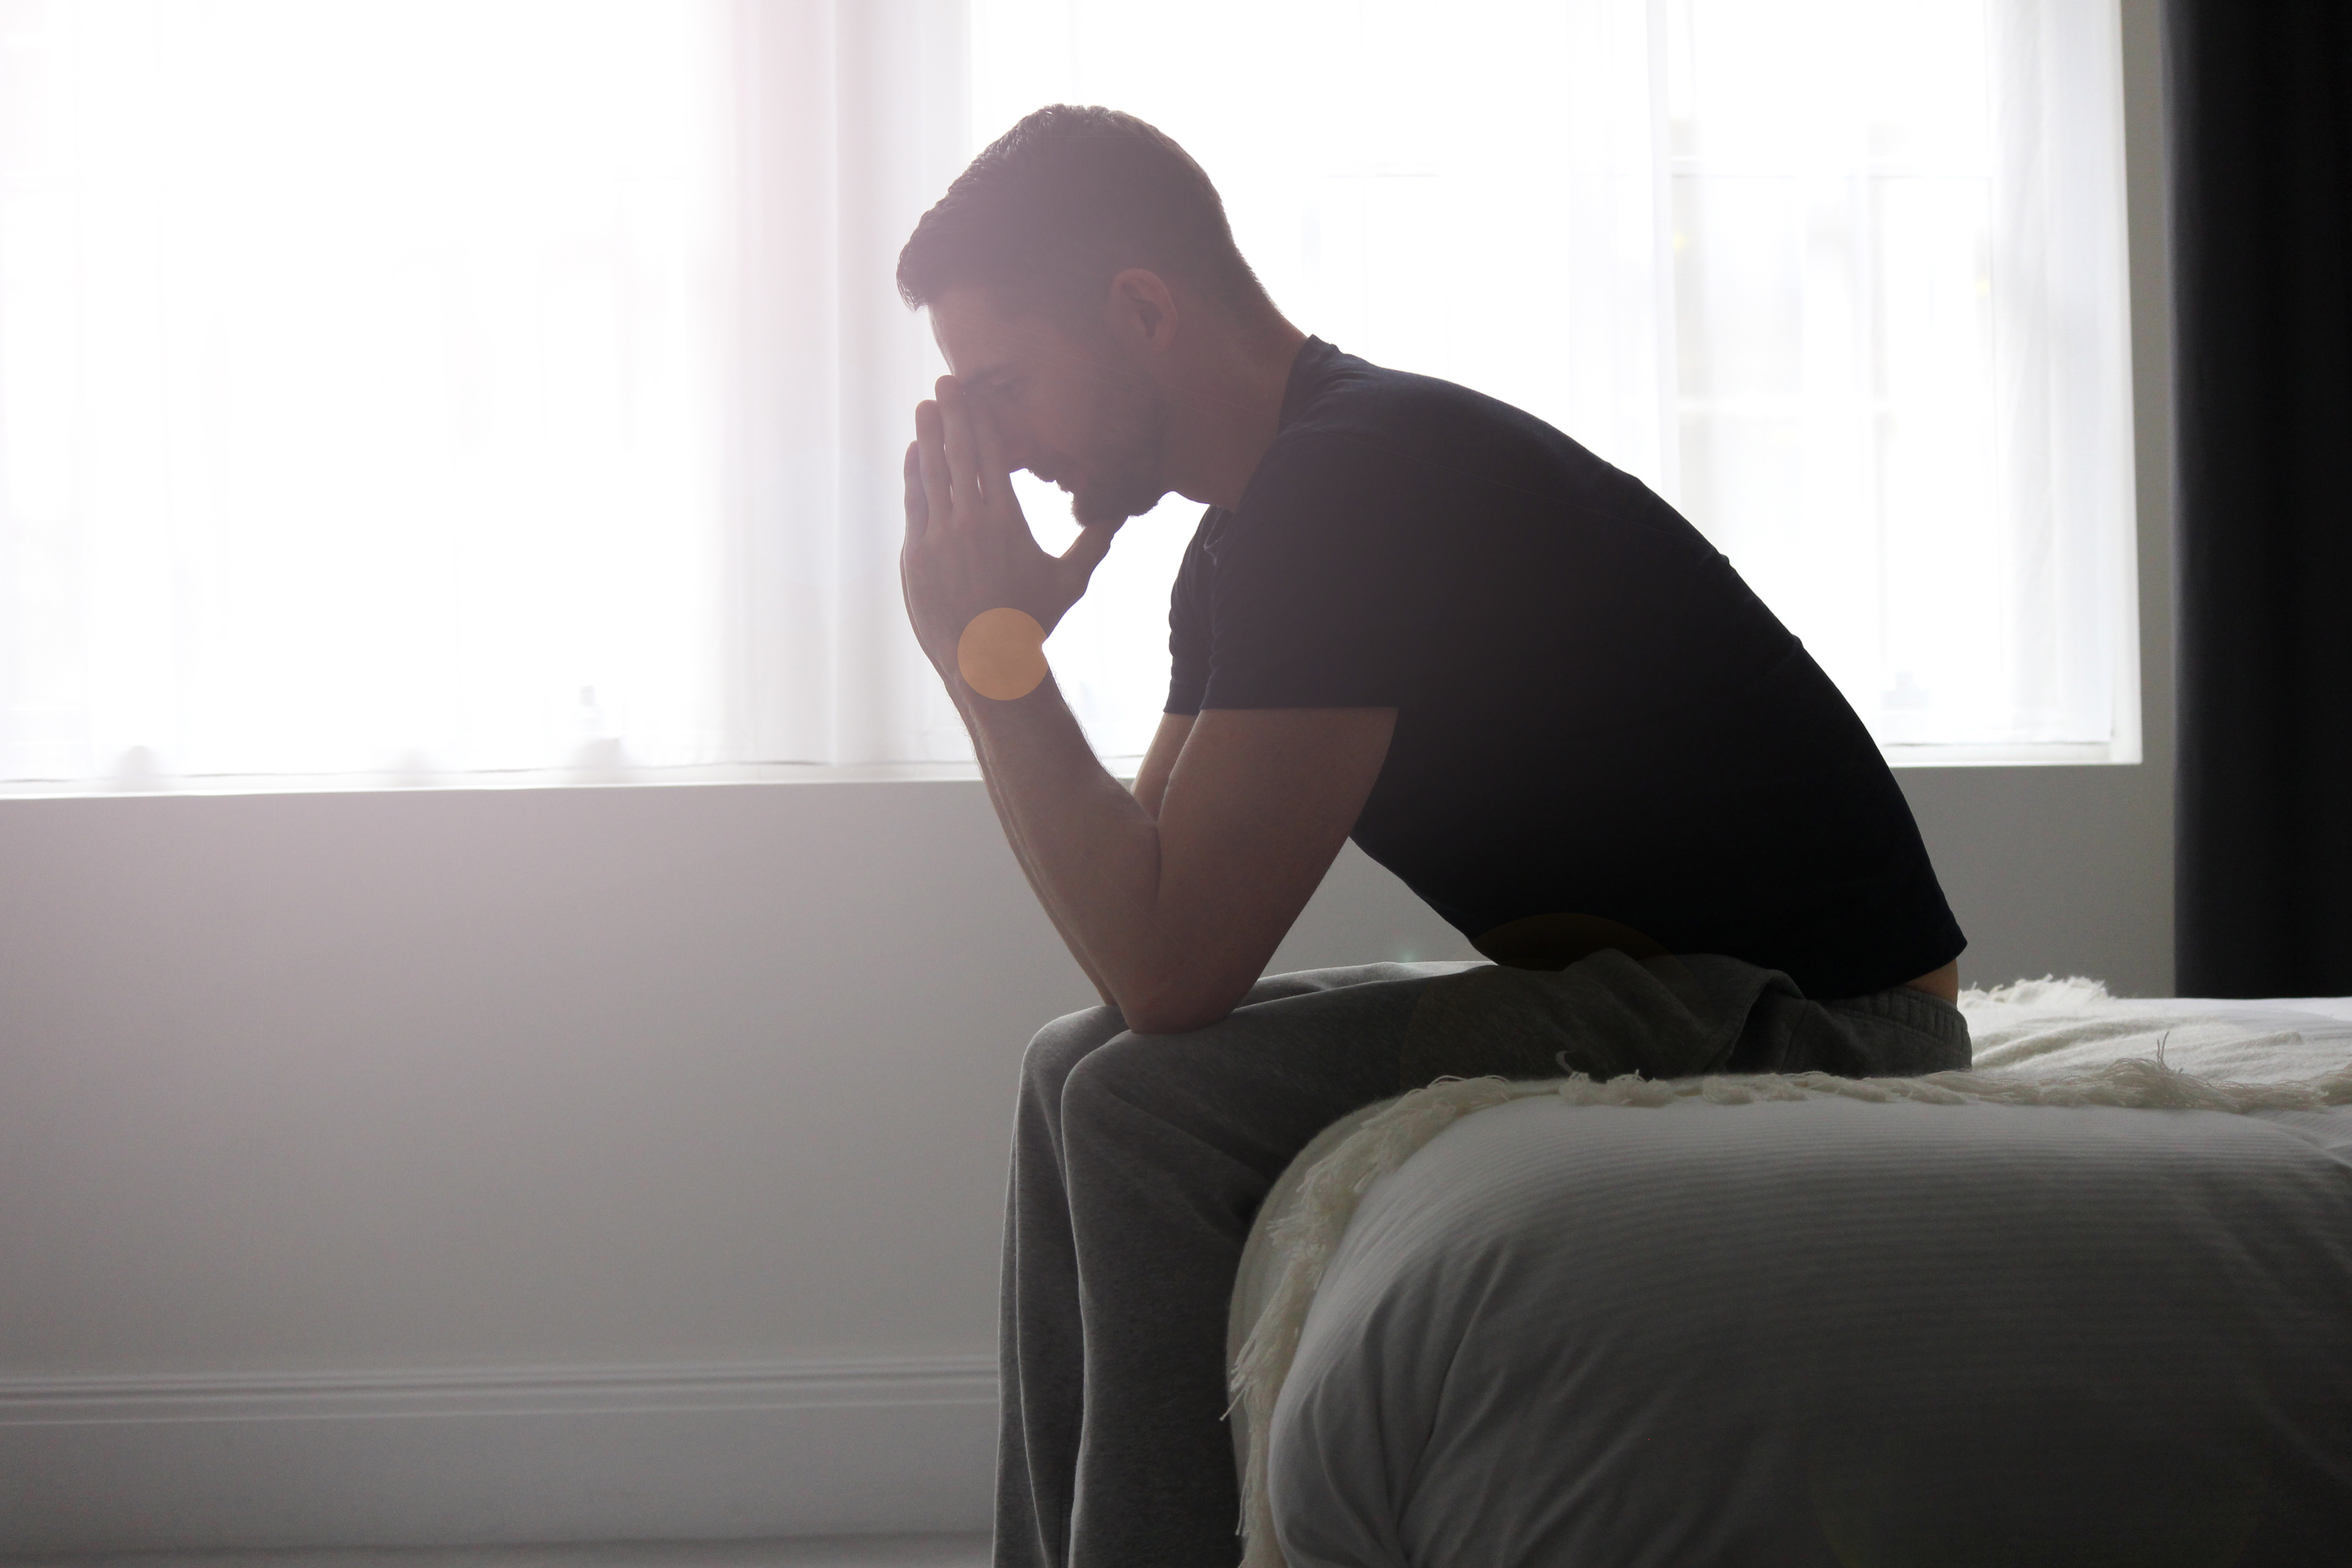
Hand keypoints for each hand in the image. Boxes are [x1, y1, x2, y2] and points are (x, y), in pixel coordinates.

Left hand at [900, 377, 1115, 683]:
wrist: (987, 661)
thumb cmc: (1033, 620)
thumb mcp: (1071, 580)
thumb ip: (1095, 541)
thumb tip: (1124, 514)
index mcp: (1008, 521)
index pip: (992, 457)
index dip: (983, 423)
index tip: (976, 397)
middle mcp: (972, 522)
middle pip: (961, 455)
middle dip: (954, 415)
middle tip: (946, 383)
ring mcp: (940, 537)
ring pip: (932, 474)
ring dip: (929, 436)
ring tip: (926, 406)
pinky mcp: (916, 555)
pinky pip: (914, 503)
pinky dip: (913, 474)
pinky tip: (914, 452)